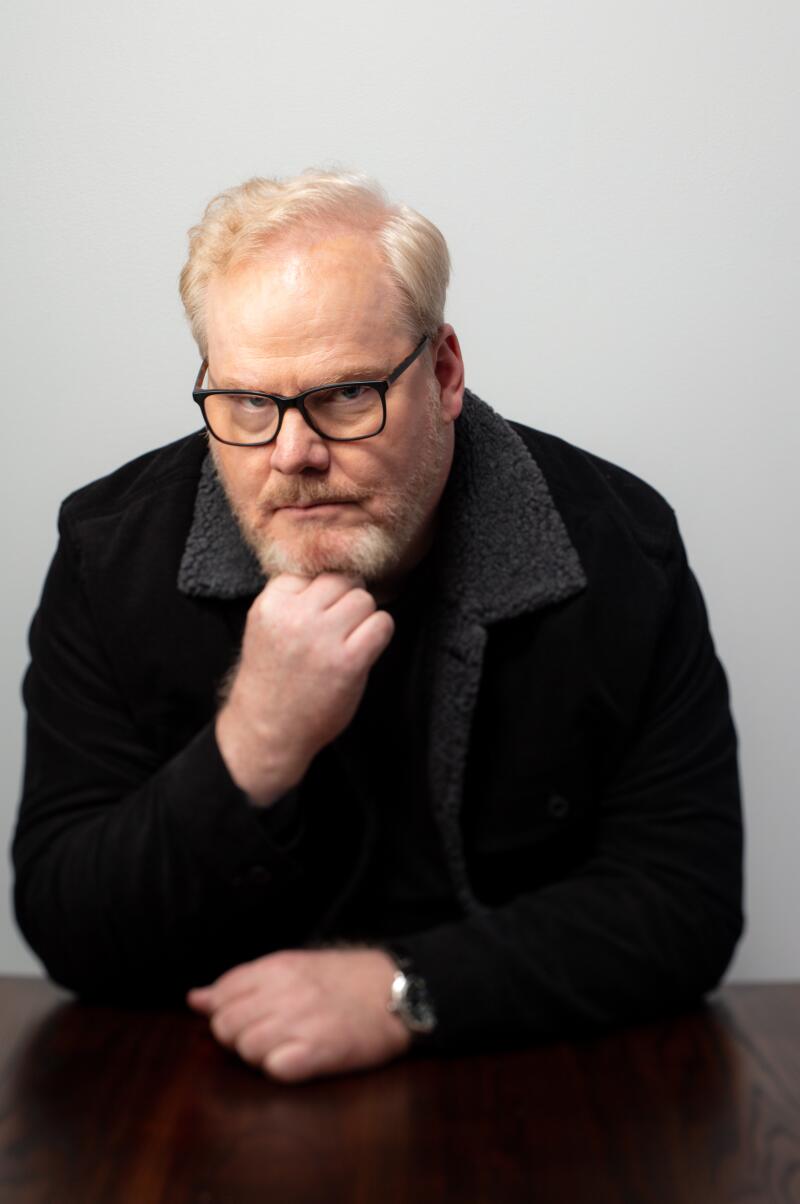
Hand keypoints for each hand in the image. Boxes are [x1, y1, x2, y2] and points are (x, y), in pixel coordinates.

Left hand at [186, 947, 411, 1083]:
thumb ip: (243, 983)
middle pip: (227, 1026)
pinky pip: (275, 1069)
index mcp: (277, 967)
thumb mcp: (293, 967)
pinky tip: (300, 1059)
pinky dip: (281, 1068)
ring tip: (289, 1046)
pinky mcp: (319, 1052)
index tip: (250, 1015)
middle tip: (270, 1034)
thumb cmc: (345, 980)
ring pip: (247, 1049)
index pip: (224, 992)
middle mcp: (284, 991)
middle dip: (239, 1037)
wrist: (397, 991)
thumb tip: (195, 999)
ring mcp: (301, 1021)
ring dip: (261, 1055)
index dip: (227, 1011)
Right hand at [216, 572, 394, 804]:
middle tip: (340, 626)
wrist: (267, 730)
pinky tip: (364, 649)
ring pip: (364, 599)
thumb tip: (341, 573)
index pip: (312, 571)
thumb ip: (294, 600)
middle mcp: (295, 616)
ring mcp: (322, 638)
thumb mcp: (267, 628)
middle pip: (341, 580)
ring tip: (349, 640)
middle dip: (346, 600)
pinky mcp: (348, 661)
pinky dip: (379, 633)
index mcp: (271, 604)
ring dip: (363, 617)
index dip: (320, 593)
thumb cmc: (273, 679)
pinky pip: (382, 624)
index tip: (317, 615)